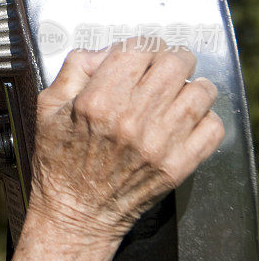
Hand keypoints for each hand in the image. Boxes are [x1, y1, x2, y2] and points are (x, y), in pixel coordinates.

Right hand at [29, 37, 223, 243]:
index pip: (137, 49)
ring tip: (178, 91)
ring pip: (200, 91)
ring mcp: (158, 144)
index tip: (138, 55)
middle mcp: (131, 120)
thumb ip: (74, 69)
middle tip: (163, 67)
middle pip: (175, 63)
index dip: (139, 47)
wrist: (75, 213)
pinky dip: (205, 118)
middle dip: (170, 59)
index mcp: (97, 102)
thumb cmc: (59, 161)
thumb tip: (104, 52)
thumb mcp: (48, 107)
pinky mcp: (177, 166)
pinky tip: (186, 119)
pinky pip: (212, 127)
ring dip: (191, 85)